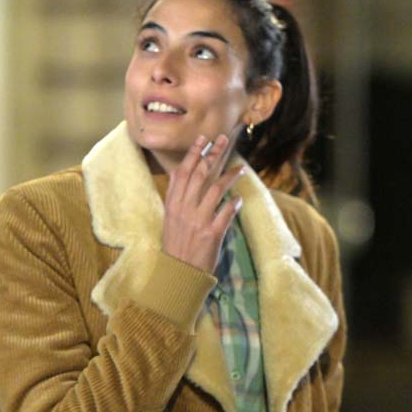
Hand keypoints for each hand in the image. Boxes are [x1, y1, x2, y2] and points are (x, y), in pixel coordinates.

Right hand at [161, 134, 244, 272]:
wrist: (178, 272)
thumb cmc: (177, 245)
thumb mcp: (170, 218)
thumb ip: (177, 198)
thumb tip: (182, 174)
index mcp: (173, 204)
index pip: (183, 172)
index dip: (193, 154)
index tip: (202, 139)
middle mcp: (184, 209)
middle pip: (201, 174)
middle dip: (213, 154)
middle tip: (224, 140)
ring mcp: (198, 221)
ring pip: (216, 189)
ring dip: (230, 176)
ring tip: (241, 168)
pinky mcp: (212, 233)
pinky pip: (226, 212)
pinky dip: (234, 203)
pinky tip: (239, 198)